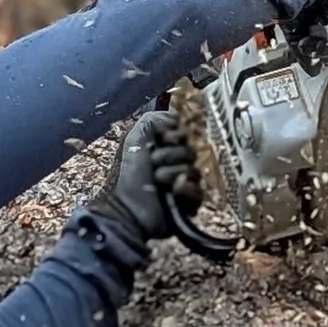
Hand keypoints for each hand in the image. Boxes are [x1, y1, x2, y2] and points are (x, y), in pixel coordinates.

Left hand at [93, 107, 202, 247]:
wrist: (129, 209)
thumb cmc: (129, 176)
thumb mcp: (134, 141)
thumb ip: (151, 121)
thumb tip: (175, 117)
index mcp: (164, 150)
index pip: (184, 136)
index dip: (175, 137)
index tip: (164, 140)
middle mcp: (176, 166)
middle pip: (190, 152)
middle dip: (170, 157)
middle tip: (154, 167)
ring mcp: (185, 186)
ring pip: (194, 171)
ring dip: (173, 175)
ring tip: (159, 182)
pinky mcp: (190, 205)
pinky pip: (198, 192)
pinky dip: (185, 191)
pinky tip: (173, 193)